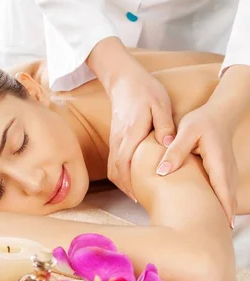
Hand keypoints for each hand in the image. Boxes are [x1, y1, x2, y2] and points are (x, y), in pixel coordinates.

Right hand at [107, 66, 175, 200]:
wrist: (124, 80)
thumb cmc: (144, 91)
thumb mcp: (160, 104)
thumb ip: (164, 125)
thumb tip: (168, 144)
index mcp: (131, 133)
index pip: (125, 164)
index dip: (130, 183)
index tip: (140, 196)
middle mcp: (119, 139)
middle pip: (115, 171)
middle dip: (126, 188)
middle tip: (140, 200)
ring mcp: (114, 139)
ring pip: (112, 168)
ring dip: (122, 183)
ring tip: (136, 193)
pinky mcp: (115, 139)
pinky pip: (114, 161)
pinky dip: (120, 174)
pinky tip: (132, 178)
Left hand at [157, 105, 237, 227]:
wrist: (219, 113)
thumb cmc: (202, 121)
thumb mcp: (186, 131)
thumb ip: (175, 150)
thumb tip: (162, 171)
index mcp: (217, 163)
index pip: (222, 191)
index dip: (222, 210)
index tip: (222, 229)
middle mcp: (226, 171)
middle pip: (227, 200)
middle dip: (222, 219)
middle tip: (214, 240)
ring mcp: (226, 173)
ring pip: (226, 198)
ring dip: (220, 214)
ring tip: (211, 235)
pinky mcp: (221, 173)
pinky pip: (221, 193)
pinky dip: (219, 205)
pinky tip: (209, 217)